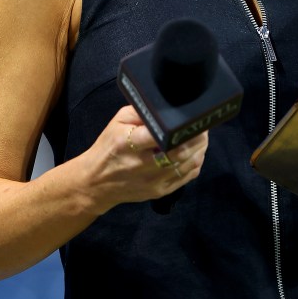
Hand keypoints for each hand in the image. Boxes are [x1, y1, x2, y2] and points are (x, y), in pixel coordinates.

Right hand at [80, 105, 208, 212]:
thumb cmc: (108, 147)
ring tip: (201, 137)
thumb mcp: (117, 122)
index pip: (159, 134)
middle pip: (180, 150)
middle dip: (196, 136)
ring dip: (200, 149)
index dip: (180, 127)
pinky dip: (196, 163)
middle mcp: (141, 163)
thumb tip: (165, 107)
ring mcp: (153, 180)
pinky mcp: (160, 191)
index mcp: (128, 142)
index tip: (190, 118)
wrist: (96, 182)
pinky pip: (187, 177)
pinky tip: (195, 153)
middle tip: (201, 125)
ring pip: (188, 164)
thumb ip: (141, 112)